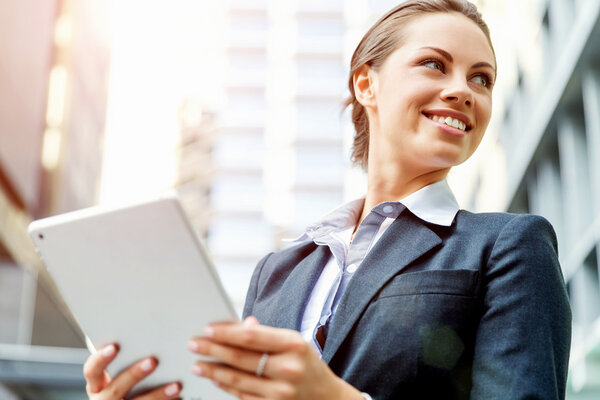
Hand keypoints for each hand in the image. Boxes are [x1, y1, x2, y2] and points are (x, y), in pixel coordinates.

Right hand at [83, 344, 181, 399]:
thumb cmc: (124, 383)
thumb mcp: (117, 373)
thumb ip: (127, 358)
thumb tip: (150, 334)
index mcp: (96, 384)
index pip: (92, 370)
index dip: (101, 358)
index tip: (115, 346)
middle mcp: (103, 399)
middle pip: (116, 388)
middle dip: (134, 374)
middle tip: (153, 361)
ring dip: (158, 395)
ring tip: (176, 386)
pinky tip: (181, 397)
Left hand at [187, 317, 363, 399]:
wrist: (327, 398)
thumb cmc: (307, 364)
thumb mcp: (295, 343)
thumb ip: (267, 334)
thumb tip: (243, 324)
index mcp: (294, 345)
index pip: (252, 336)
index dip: (227, 332)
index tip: (207, 328)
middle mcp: (289, 369)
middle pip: (241, 358)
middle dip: (213, 350)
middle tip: (194, 344)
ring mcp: (281, 392)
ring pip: (238, 380)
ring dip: (214, 371)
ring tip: (197, 364)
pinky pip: (243, 396)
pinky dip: (226, 387)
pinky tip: (215, 379)